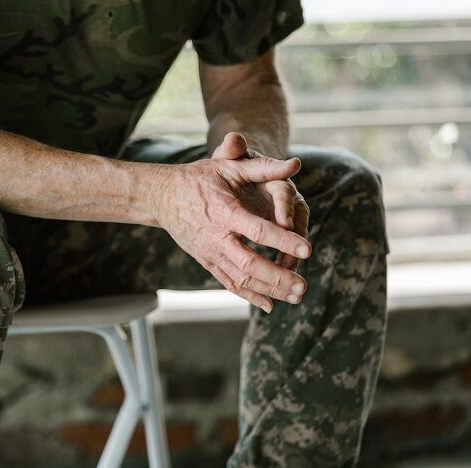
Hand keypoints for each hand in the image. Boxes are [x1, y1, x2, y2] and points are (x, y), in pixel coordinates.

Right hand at [154, 149, 310, 312]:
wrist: (162, 196)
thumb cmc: (199, 178)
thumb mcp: (228, 167)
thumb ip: (263, 167)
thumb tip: (296, 164)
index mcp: (225, 212)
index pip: (257, 230)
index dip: (283, 240)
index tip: (308, 249)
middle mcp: (217, 237)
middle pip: (249, 264)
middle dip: (278, 277)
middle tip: (304, 286)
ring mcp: (210, 253)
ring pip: (241, 279)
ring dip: (269, 290)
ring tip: (296, 296)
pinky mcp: (207, 262)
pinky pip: (229, 283)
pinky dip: (249, 296)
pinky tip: (270, 305)